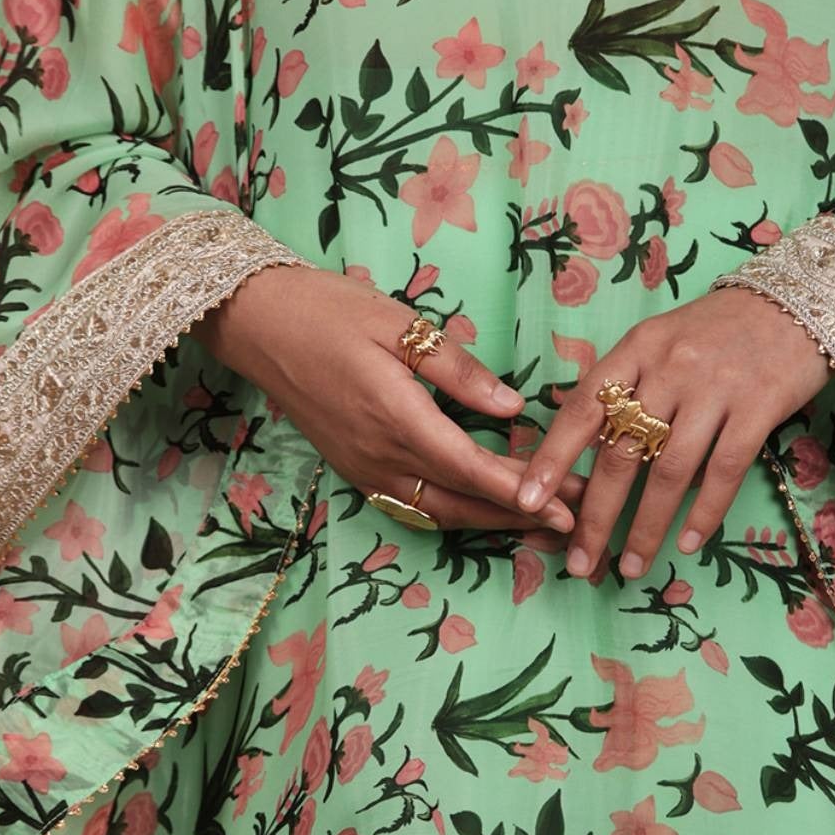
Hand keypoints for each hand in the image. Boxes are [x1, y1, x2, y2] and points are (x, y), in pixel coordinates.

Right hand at [199, 265, 583, 537]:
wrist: (260, 328)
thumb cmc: (329, 312)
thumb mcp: (399, 324)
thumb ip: (457, 370)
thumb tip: (513, 407)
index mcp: (397, 418)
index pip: (471, 468)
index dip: (521, 491)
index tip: (565, 506)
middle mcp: (381, 458)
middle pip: (462, 503)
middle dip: (521, 515)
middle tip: (573, 521)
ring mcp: (365, 471)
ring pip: (439, 514)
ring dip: (491, 521)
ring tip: (540, 522)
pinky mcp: (356, 472)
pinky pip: (414, 507)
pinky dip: (456, 514)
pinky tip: (485, 510)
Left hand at [517, 286, 830, 577]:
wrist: (802, 301)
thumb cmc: (721, 331)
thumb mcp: (663, 341)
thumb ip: (626, 386)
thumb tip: (586, 448)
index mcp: (637, 350)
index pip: (582, 409)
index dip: (551, 458)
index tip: (526, 500)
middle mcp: (671, 367)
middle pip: (621, 452)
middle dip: (595, 516)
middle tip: (578, 561)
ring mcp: (715, 387)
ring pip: (669, 471)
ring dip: (646, 528)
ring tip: (632, 566)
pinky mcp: (759, 406)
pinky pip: (724, 471)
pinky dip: (704, 513)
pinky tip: (688, 544)